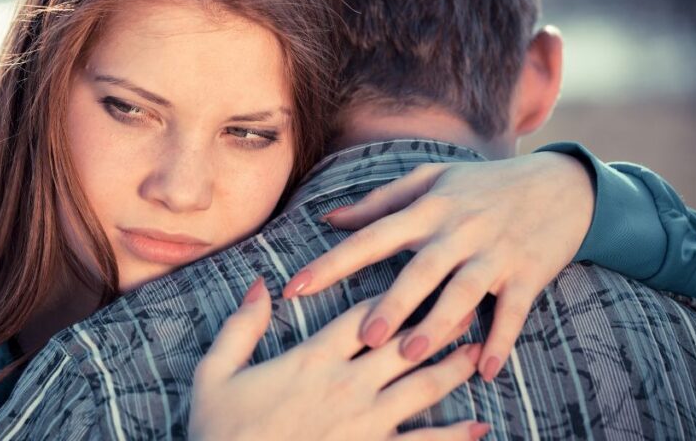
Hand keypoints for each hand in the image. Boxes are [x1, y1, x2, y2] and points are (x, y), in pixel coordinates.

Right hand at [189, 278, 489, 440]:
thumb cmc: (219, 432)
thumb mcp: (215, 372)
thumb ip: (241, 326)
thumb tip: (261, 284)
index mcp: (312, 359)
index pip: (362, 314)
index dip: (392, 292)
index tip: (418, 271)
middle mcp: (347, 385)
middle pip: (404, 341)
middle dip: (438, 318)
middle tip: (468, 297)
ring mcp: (366, 424)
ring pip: (423, 386)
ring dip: (454, 366)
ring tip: (480, 348)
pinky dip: (453, 436)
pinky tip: (479, 427)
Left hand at [282, 152, 593, 380]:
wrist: (561, 184)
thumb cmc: (483, 185)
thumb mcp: (432, 179)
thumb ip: (379, 201)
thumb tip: (330, 218)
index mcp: (428, 208)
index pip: (371, 236)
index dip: (332, 263)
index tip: (296, 286)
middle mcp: (458, 230)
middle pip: (420, 270)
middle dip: (392, 304)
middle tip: (364, 337)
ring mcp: (494, 253)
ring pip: (463, 293)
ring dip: (438, 325)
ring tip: (411, 354)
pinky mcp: (527, 274)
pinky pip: (512, 311)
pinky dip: (500, 340)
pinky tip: (484, 370)